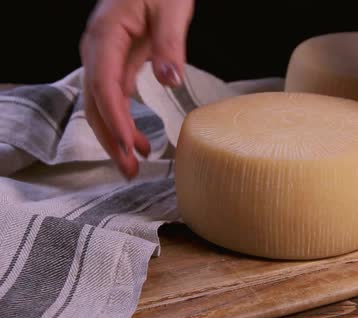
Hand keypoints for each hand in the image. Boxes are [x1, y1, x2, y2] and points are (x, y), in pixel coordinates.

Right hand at [80, 0, 193, 178]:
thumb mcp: (171, 8)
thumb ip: (170, 44)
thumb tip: (169, 79)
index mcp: (105, 36)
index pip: (105, 86)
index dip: (116, 119)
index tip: (129, 146)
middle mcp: (98, 50)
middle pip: (95, 103)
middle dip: (111, 139)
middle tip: (130, 170)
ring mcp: (104, 57)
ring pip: (101, 104)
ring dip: (115, 136)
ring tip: (135, 164)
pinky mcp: (117, 61)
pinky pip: (114, 97)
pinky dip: (123, 121)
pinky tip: (137, 140)